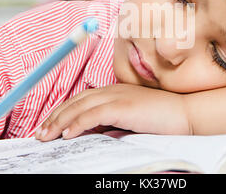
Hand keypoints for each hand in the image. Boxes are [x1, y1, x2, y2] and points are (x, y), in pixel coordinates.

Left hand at [35, 84, 191, 140]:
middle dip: (54, 117)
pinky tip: (66, 134)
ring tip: (45, 135)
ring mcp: (117, 96)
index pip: (81, 100)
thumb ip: (112, 121)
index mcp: (114, 91)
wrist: (185, 113)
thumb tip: (93, 132)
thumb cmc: (161, 119)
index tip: (49, 125)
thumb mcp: (132, 118)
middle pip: (75, 101)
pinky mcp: (123, 106)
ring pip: (79, 107)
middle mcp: (112, 90)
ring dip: (59, 121)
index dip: (62, 111)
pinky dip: (77, 123)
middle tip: (39, 133)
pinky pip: (93, 115)